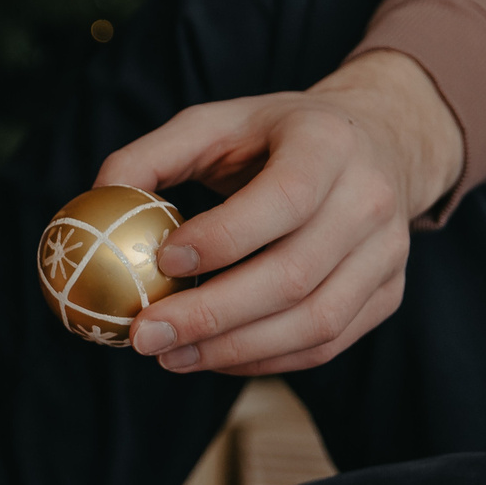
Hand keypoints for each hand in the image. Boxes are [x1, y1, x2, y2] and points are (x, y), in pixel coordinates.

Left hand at [94, 49, 463, 375]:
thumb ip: (152, 156)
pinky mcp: (388, 295)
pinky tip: (212, 357)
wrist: (377, 144)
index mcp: (329, 144)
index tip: (162, 264)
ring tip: (169, 355)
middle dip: (212, 314)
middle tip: (146, 335)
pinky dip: (264, 361)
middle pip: (294, 275)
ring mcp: (388, 253)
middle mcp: (370, 200)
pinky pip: (325, 344)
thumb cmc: (276, 138)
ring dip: (233, 349)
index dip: (223, 238)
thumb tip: (97, 202)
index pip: (283, 200)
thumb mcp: (216, 123)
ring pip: (314, 323)